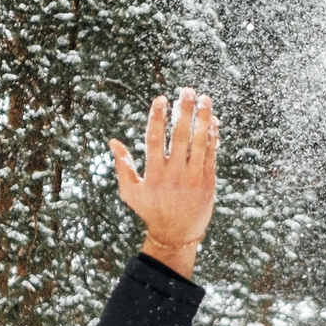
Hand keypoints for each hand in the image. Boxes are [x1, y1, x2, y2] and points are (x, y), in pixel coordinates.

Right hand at [110, 88, 218, 279]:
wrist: (177, 235)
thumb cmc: (150, 210)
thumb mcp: (131, 192)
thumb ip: (122, 166)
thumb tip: (112, 141)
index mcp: (154, 175)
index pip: (155, 140)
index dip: (157, 118)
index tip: (161, 99)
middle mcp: (174, 175)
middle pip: (180, 136)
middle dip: (184, 111)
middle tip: (186, 90)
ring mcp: (193, 178)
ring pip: (200, 142)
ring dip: (203, 118)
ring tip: (205, 98)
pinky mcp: (208, 182)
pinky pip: (212, 154)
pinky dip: (213, 136)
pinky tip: (213, 120)